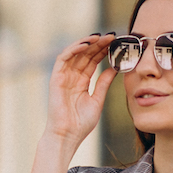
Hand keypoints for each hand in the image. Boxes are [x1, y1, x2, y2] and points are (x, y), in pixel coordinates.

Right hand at [28, 34, 116, 172]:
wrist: (67, 136)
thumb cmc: (81, 124)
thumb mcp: (98, 100)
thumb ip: (104, 83)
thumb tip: (116, 67)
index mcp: (81, 83)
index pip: (93, 61)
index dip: (103, 51)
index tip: (117, 43)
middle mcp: (72, 77)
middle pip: (85, 55)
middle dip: (98, 44)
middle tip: (112, 36)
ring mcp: (63, 77)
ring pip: (75, 53)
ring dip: (87, 43)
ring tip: (101, 37)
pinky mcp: (55, 78)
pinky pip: (63, 58)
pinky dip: (74, 49)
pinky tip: (86, 44)